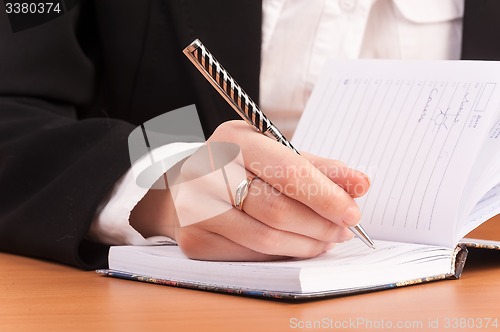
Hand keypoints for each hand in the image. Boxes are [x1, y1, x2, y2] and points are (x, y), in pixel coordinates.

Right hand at [130, 120, 369, 260]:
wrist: (185, 186)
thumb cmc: (239, 166)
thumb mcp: (275, 153)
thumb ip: (318, 168)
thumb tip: (360, 184)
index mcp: (234, 140)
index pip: (289, 172)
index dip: (327, 196)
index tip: (353, 211)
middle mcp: (209, 172)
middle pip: (278, 210)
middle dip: (321, 225)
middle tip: (344, 229)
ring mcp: (197, 209)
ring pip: (266, 238)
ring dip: (307, 244)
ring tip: (327, 238)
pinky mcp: (196, 240)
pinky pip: (252, 254)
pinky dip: (284, 253)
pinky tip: (298, 244)